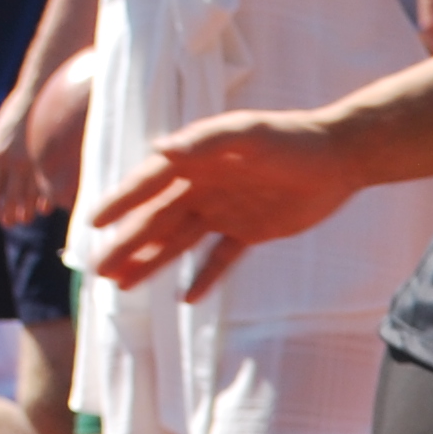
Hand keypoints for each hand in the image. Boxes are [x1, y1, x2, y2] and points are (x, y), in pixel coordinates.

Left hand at [0, 89, 48, 225]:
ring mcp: (32, 162)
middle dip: (6, 211)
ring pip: (27, 194)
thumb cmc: (17, 114)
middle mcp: (12, 161)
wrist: (37, 97)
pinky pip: (45, 187)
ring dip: (24, 210)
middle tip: (6, 223)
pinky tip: (42, 209)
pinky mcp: (49, 161)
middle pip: (7, 194)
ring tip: (23, 220)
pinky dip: (43, 200)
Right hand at [81, 109, 362, 297]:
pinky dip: (205, 277)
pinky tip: (186, 299)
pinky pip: (221, 258)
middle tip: (98, 271)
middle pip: (157, 221)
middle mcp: (204, 186)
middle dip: (127, 245)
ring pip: (180, 243)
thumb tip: (161, 151)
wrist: (339, 158)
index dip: (121, 203)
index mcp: (196, 162)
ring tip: (123, 286)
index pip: (148, 185)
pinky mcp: (252, 231)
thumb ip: (206, 140)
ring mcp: (226, 210)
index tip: (92, 223)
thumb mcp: (249, 134)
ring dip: (152, 263)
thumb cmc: (292, 139)